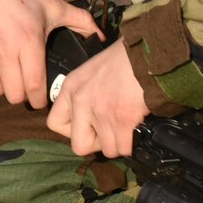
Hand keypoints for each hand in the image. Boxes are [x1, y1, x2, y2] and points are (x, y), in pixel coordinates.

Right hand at [0, 0, 101, 109]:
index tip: (42, 99)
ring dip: (4, 84)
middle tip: (25, 83)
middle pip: (14, 95)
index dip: (40, 100)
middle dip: (22, 94)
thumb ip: (80, 21)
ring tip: (9, 70)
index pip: (35, 88)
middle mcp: (2, 50)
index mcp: (28, 41)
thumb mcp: (53, 6)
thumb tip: (101, 37)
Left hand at [47, 40, 148, 158]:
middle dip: (97, 144)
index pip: (55, 124)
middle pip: (79, 146)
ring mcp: (101, 112)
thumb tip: (93, 117)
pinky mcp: (122, 120)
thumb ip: (87, 92)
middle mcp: (81, 101)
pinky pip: (124, 148)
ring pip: (107, 150)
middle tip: (111, 131)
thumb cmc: (125, 57)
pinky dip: (133, 143)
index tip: (88, 126)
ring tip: (128, 127)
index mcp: (71, 87)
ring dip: (119, 143)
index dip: (73, 131)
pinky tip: (138, 128)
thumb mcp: (93, 70)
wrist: (148, 52)